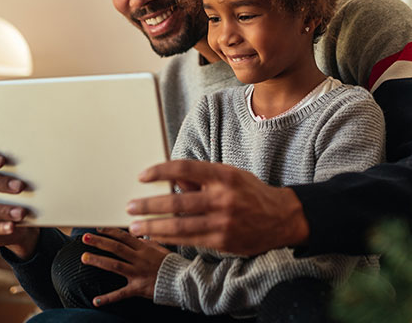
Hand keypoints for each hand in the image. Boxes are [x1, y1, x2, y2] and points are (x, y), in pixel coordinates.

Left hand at [80, 228, 170, 304]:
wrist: (180, 280)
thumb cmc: (170, 262)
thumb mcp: (160, 247)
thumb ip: (146, 241)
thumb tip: (136, 236)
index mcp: (144, 247)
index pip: (124, 236)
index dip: (110, 231)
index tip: (98, 228)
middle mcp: (139, 258)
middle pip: (116, 248)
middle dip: (100, 242)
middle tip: (85, 238)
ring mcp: (137, 273)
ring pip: (115, 265)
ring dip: (98, 261)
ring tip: (84, 257)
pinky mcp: (137, 288)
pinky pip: (121, 293)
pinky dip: (108, 298)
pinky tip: (95, 300)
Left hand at [127, 160, 308, 255]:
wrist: (281, 218)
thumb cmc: (251, 193)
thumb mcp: (231, 175)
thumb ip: (203, 178)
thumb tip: (174, 180)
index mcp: (223, 175)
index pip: (185, 168)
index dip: (161, 170)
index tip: (143, 175)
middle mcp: (222, 198)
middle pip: (177, 200)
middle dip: (149, 205)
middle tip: (130, 207)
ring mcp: (222, 222)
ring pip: (179, 225)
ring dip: (153, 227)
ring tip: (135, 227)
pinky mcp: (222, 242)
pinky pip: (189, 240)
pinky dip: (169, 240)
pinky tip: (155, 238)